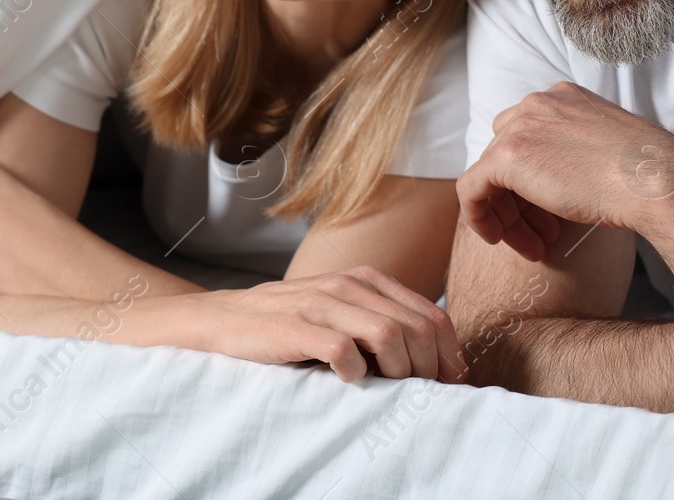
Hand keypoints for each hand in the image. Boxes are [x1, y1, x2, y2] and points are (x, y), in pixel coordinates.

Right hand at [200, 266, 463, 383]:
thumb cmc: (289, 323)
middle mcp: (349, 285)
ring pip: (388, 333)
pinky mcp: (295, 326)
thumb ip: (379, 322)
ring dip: (398, 369)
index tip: (451, 381)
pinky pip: (342, 349)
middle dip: (429, 366)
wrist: (223, 319)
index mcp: (367, 280)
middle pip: (416, 326)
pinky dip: (355, 371)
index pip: (430, 313)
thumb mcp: (340, 312)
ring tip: (389, 389)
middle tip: (423, 393)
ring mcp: (321, 303)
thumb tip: (431, 362)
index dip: (448, 352)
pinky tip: (348, 381)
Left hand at [458, 82, 673, 260]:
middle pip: (504, 155)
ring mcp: (520, 126)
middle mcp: (537, 103)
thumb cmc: (644, 176)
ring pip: (489, 174)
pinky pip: (472, 188)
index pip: (527, 137)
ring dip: (506, 215)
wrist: (656, 180)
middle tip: (541, 235)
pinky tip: (497, 240)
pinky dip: (479, 216)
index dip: (531, 181)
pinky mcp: (507, 155)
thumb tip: (554, 185)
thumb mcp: (602, 154)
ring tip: (531, 247)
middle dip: (518, 200)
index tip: (548, 215)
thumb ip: (571, 156)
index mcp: (563, 98)